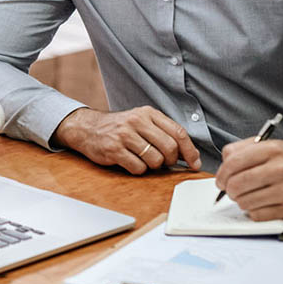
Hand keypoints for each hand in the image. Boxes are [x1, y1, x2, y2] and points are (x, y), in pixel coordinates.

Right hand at [53, 106, 201, 174]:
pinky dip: (138, 170)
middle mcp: (137, 121)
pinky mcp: (114, 149)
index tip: (194, 163)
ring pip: (155, 160)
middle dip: (170, 160)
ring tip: (143, 160)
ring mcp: (124, 135)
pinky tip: (130, 162)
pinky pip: (138, 168)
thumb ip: (163, 133)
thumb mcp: (141, 121)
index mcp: (148, 113)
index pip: (178, 132)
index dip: (190, 150)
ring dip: (153, 166)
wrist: (87, 128)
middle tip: (163, 162)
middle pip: (169, 148)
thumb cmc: (119, 128)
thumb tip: (190, 156)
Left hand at [214, 139, 282, 220]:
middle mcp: (282, 169)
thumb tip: (223, 165)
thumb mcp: (269, 144)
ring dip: (240, 200)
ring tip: (247, 194)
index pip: (233, 163)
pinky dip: (253, 210)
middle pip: (237, 184)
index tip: (220, 180)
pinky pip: (258, 215)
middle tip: (231, 189)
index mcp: (273, 150)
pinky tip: (259, 202)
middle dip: (228, 189)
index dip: (221, 174)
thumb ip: (241, 149)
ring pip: (245, 202)